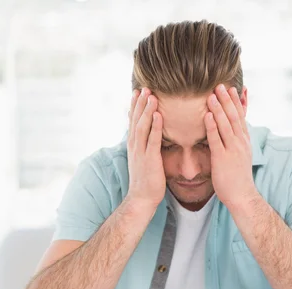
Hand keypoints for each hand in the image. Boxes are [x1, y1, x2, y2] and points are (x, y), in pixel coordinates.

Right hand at [126, 88, 165, 209]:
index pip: (133, 121)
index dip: (135, 106)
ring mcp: (141, 152)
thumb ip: (146, 147)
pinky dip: (155, 126)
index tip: (138, 91)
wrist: (142, 198)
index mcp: (134, 145)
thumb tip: (151, 137)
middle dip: (140, 103)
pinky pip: (152, 140)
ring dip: (147, 110)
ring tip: (151, 96)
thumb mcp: (144, 160)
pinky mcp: (150, 159)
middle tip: (144, 87)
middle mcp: (135, 146)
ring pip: (142, 126)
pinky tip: (158, 115)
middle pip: (136, 120)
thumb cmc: (146, 180)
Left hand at [205, 84, 258, 208]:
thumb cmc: (238, 178)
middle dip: (227, 100)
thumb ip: (235, 142)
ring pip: (226, 125)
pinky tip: (207, 115)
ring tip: (212, 94)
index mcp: (244, 141)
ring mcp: (232, 150)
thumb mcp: (240, 156)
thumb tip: (230, 133)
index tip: (232, 88)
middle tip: (220, 85)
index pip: (241, 117)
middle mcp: (240, 142)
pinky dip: (212, 126)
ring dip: (218, 108)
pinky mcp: (222, 158)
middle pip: (234, 116)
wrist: (242, 196)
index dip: (236, 102)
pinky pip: (216, 139)